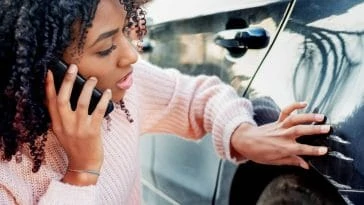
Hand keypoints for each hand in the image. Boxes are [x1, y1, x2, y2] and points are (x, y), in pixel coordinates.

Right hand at [45, 64, 111, 184]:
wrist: (84, 165)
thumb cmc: (75, 146)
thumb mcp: (62, 132)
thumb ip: (62, 117)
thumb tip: (68, 95)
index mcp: (56, 124)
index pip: (50, 102)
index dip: (49, 86)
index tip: (50, 72)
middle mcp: (65, 125)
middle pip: (63, 99)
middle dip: (67, 81)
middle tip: (73, 67)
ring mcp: (79, 128)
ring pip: (82, 102)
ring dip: (87, 88)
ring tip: (93, 78)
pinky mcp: (92, 132)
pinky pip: (99, 112)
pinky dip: (103, 100)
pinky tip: (107, 93)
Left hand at [231, 102, 328, 168]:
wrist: (245, 141)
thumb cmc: (259, 153)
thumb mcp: (274, 161)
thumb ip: (291, 162)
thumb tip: (306, 165)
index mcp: (283, 148)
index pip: (301, 149)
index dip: (313, 150)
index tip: (325, 150)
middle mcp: (283, 136)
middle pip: (300, 131)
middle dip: (314, 130)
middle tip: (328, 129)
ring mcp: (280, 127)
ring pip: (295, 120)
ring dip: (308, 117)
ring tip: (321, 117)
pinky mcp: (277, 121)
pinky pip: (285, 111)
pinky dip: (294, 105)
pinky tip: (304, 103)